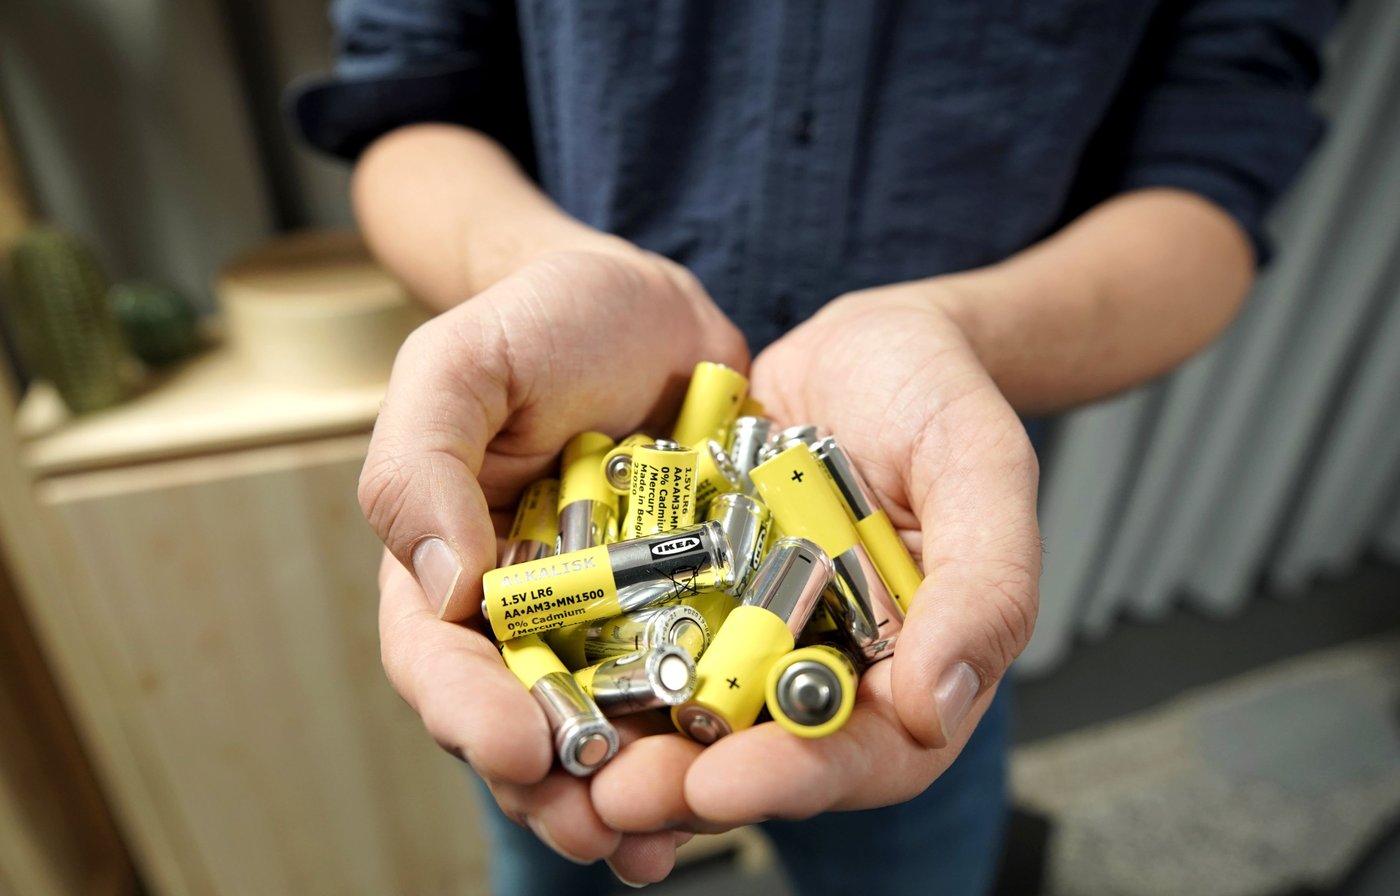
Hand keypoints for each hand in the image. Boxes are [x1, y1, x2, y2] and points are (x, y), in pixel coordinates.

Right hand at [362, 250, 746, 881]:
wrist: (646, 308)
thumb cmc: (538, 324)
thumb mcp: (458, 366)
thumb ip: (422, 463)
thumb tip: (443, 583)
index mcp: (446, 568)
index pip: (436, 661)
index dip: (467, 714)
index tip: (516, 745)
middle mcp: (524, 615)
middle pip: (522, 724)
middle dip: (554, 787)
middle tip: (599, 829)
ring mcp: (610, 623)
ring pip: (610, 728)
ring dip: (630, 793)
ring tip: (660, 837)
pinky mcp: (690, 613)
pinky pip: (695, 689)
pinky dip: (707, 740)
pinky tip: (729, 782)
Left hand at [587, 281, 1039, 835]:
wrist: (864, 342)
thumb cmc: (938, 397)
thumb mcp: (980, 468)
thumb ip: (985, 586)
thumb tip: (936, 709)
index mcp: (908, 667)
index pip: (862, 756)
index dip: (794, 779)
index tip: (726, 781)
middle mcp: (822, 667)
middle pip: (759, 757)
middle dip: (686, 786)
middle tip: (617, 796)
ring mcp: (750, 634)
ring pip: (687, 718)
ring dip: (628, 748)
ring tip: (568, 758)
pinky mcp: (690, 594)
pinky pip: (639, 643)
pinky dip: (596, 668)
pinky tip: (544, 680)